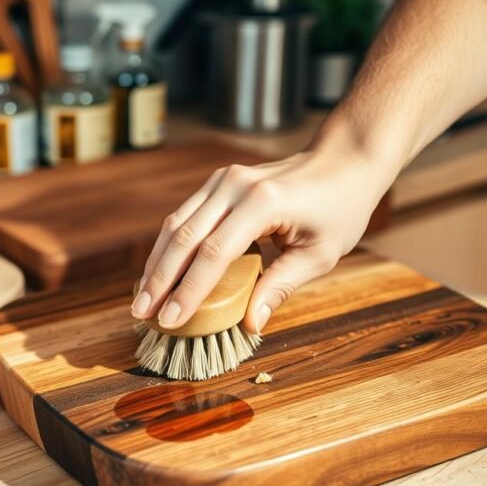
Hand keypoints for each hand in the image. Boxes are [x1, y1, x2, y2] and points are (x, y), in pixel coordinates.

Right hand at [130, 143, 392, 333]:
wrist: (343, 161)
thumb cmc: (339, 209)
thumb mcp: (319, 254)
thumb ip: (280, 286)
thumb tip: (250, 324)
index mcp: (263, 202)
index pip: (214, 253)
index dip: (189, 290)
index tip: (170, 320)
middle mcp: (235, 186)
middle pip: (184, 237)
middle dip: (160, 280)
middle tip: (142, 314)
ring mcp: (223, 180)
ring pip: (176, 224)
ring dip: (156, 264)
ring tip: (142, 300)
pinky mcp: (217, 182)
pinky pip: (184, 216)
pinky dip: (168, 247)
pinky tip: (159, 273)